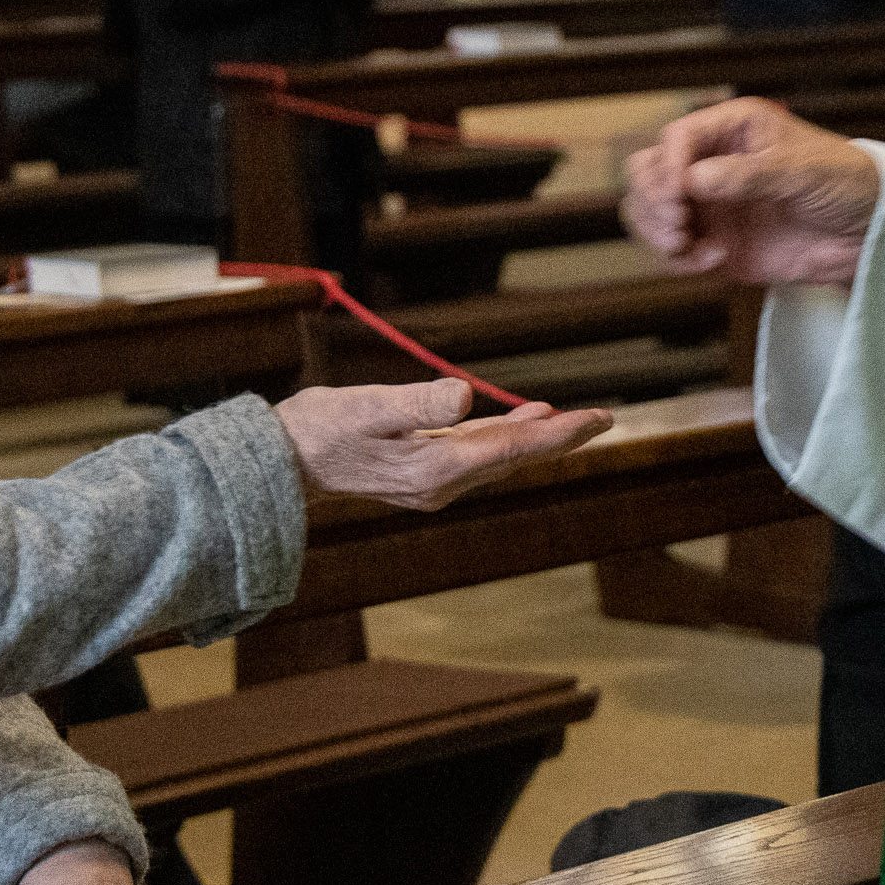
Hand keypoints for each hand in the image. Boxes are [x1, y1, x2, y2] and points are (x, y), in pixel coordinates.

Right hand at [277, 375, 610, 509]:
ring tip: (569, 419)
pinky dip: (503, 440)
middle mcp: (441, 484)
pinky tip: (516, 423)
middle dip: (559, 438)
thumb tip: (464, 398)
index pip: (513, 448)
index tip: (599, 418)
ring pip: (498, 459)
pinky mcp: (421, 478)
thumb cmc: (320, 427)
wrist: (280, 461)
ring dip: (533, 440)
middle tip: (603, 418)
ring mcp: (432, 486)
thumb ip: (416, 401)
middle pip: (514, 458)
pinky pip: (477, 459)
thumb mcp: (367, 405)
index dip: (559, 433)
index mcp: (436, 467)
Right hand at [621, 98, 879, 284]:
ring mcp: (711, 205)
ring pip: (648, 212)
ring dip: (656, 232)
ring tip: (686, 246)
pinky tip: (713, 261)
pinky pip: (673, 252)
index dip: (668, 166)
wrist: (870, 235)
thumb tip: (694, 179)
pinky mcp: (714, 243)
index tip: (679, 194)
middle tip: (678, 224)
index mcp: (734, 129)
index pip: (676, 138)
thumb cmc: (848, 183)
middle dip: (652, 199)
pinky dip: (680, 260)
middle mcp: (713, 163)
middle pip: (647, 171)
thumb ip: (748, 175)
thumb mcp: (803, 171)